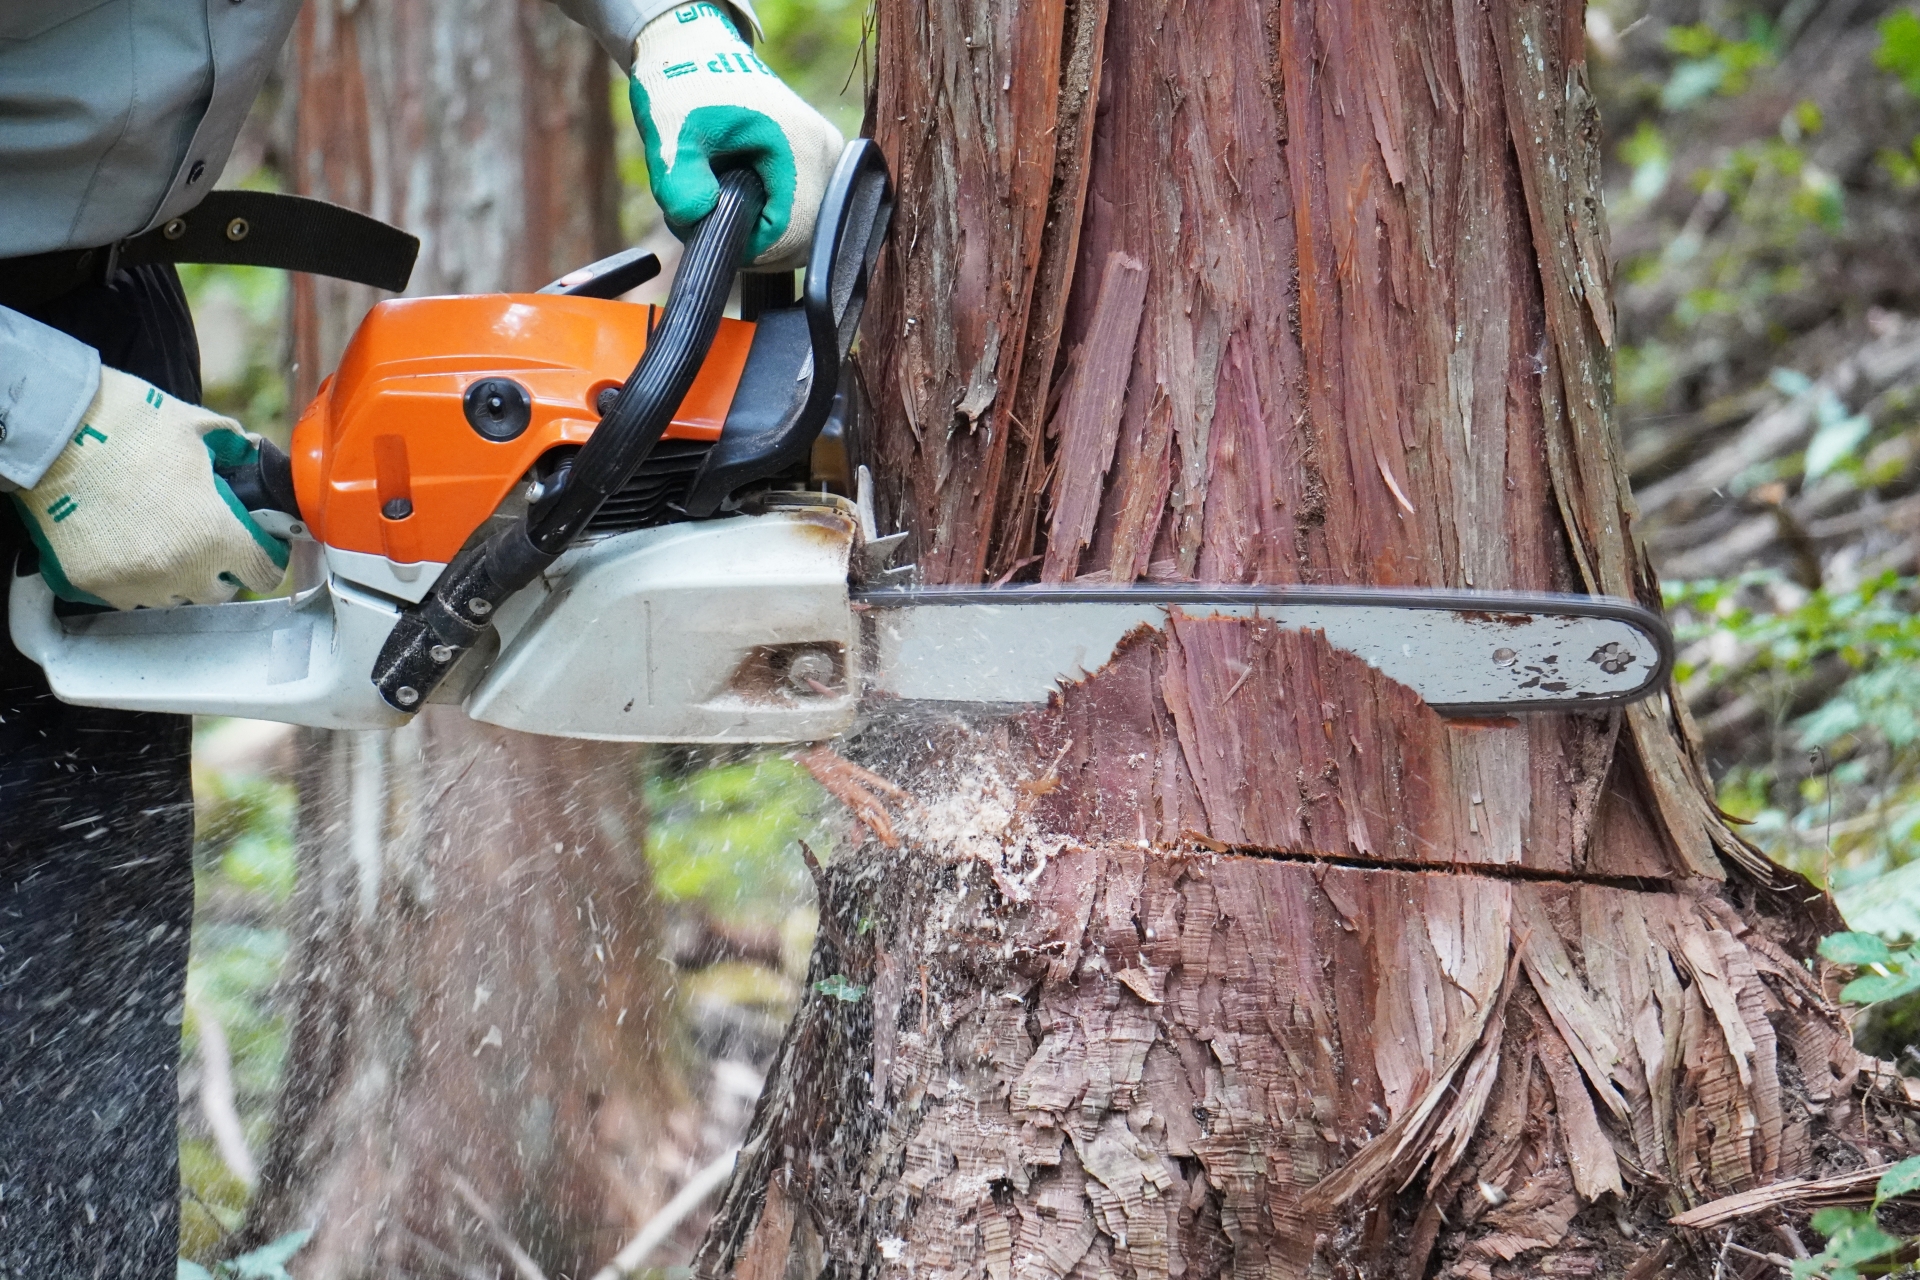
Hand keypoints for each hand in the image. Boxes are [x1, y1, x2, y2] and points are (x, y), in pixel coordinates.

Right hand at [10, 368, 289, 609]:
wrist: (52, 431)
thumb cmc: (127, 425)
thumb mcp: (195, 427)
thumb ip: (232, 447)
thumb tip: (247, 450)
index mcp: (215, 534)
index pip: (262, 574)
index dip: (265, 558)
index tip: (258, 546)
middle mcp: (178, 569)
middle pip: (217, 592)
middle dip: (220, 570)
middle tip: (210, 542)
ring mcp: (132, 581)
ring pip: (172, 598)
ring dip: (179, 578)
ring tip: (167, 543)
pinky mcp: (92, 584)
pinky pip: (128, 596)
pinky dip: (137, 579)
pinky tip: (131, 548)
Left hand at [629, 2, 844, 268]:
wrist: (700, 53)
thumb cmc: (686, 88)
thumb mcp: (670, 132)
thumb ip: (678, 180)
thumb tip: (696, 217)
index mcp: (800, 146)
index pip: (791, 234)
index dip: (748, 248)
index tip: (710, 230)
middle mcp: (827, 154)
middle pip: (803, 240)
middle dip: (753, 243)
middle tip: (709, 218)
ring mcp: (831, 160)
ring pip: (805, 233)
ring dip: (761, 233)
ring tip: (723, 203)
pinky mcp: (822, 164)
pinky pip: (805, 216)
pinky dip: (771, 219)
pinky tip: (742, 198)